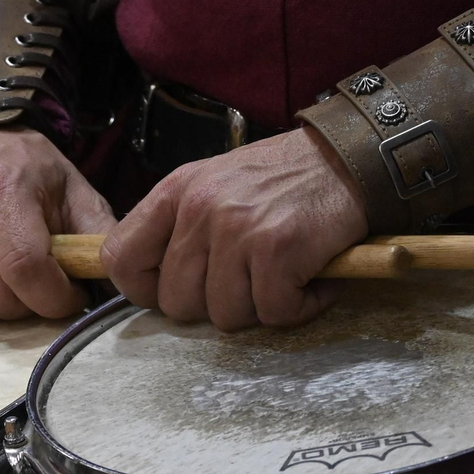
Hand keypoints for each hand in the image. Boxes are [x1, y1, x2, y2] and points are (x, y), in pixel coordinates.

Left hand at [101, 128, 368, 329]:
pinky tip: (311, 279)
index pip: (120, 259)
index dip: (144, 290)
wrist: (353, 157)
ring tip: (282, 274)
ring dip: (259, 307)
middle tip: (249, 279)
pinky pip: (273, 313)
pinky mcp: (278, 250)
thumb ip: (178, 229)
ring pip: (224, 316)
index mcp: (176, 193)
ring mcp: (238, 229)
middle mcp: (200, 209)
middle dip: (215, 303)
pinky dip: (299, 307)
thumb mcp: (214, 186)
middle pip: (176, 304)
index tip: (176, 290)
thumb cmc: (283, 181)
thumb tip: (152, 286)